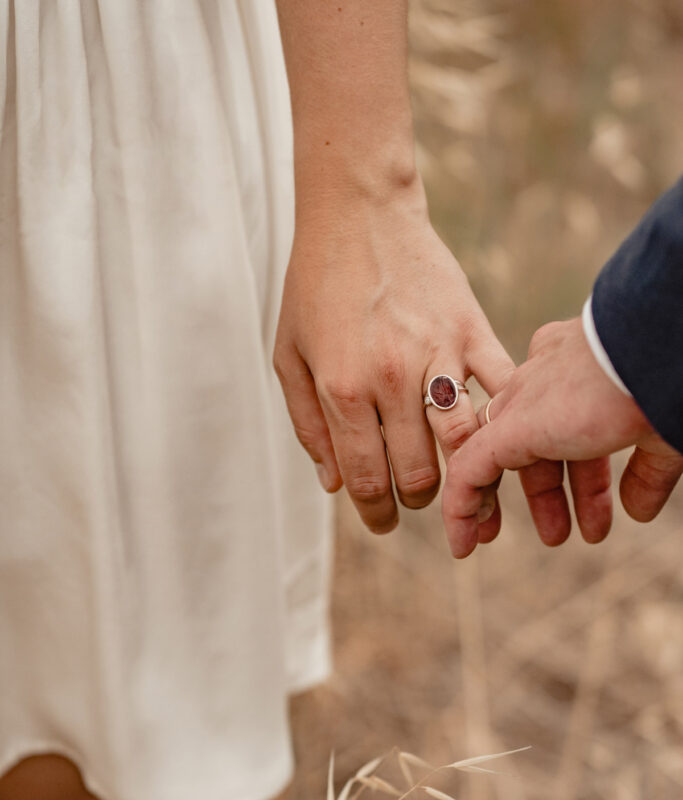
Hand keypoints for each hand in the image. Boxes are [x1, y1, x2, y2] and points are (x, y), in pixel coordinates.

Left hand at [274, 180, 514, 534]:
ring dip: (462, 476)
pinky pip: (500, 389)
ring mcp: (436, 352)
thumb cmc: (314, 287)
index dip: (375, 512)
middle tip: (409, 497)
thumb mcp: (289, 357)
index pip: (366, 478)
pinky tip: (494, 438)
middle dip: (413, 499)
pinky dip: (502, 421)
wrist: (357, 212)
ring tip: (453, 481)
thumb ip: (309, 427)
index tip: (381, 520)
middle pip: (418, 472)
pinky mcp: (471, 328)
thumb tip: (335, 486)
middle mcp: (390, 377)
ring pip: (463, 444)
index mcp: (342, 389)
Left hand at [442, 316, 682, 557]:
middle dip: (549, 490)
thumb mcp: (657, 432)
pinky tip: (463, 545)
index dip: (580, 468)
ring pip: (497, 456)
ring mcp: (520, 401)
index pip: (566, 421)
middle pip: (533, 442)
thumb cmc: (666, 383)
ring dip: (513, 506)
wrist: (657, 350)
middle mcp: (541, 377)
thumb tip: (637, 511)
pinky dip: (460, 510)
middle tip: (562, 532)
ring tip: (541, 544)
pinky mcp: (506, 429)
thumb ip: (645, 470)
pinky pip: (468, 472)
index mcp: (575, 367)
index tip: (592, 503)